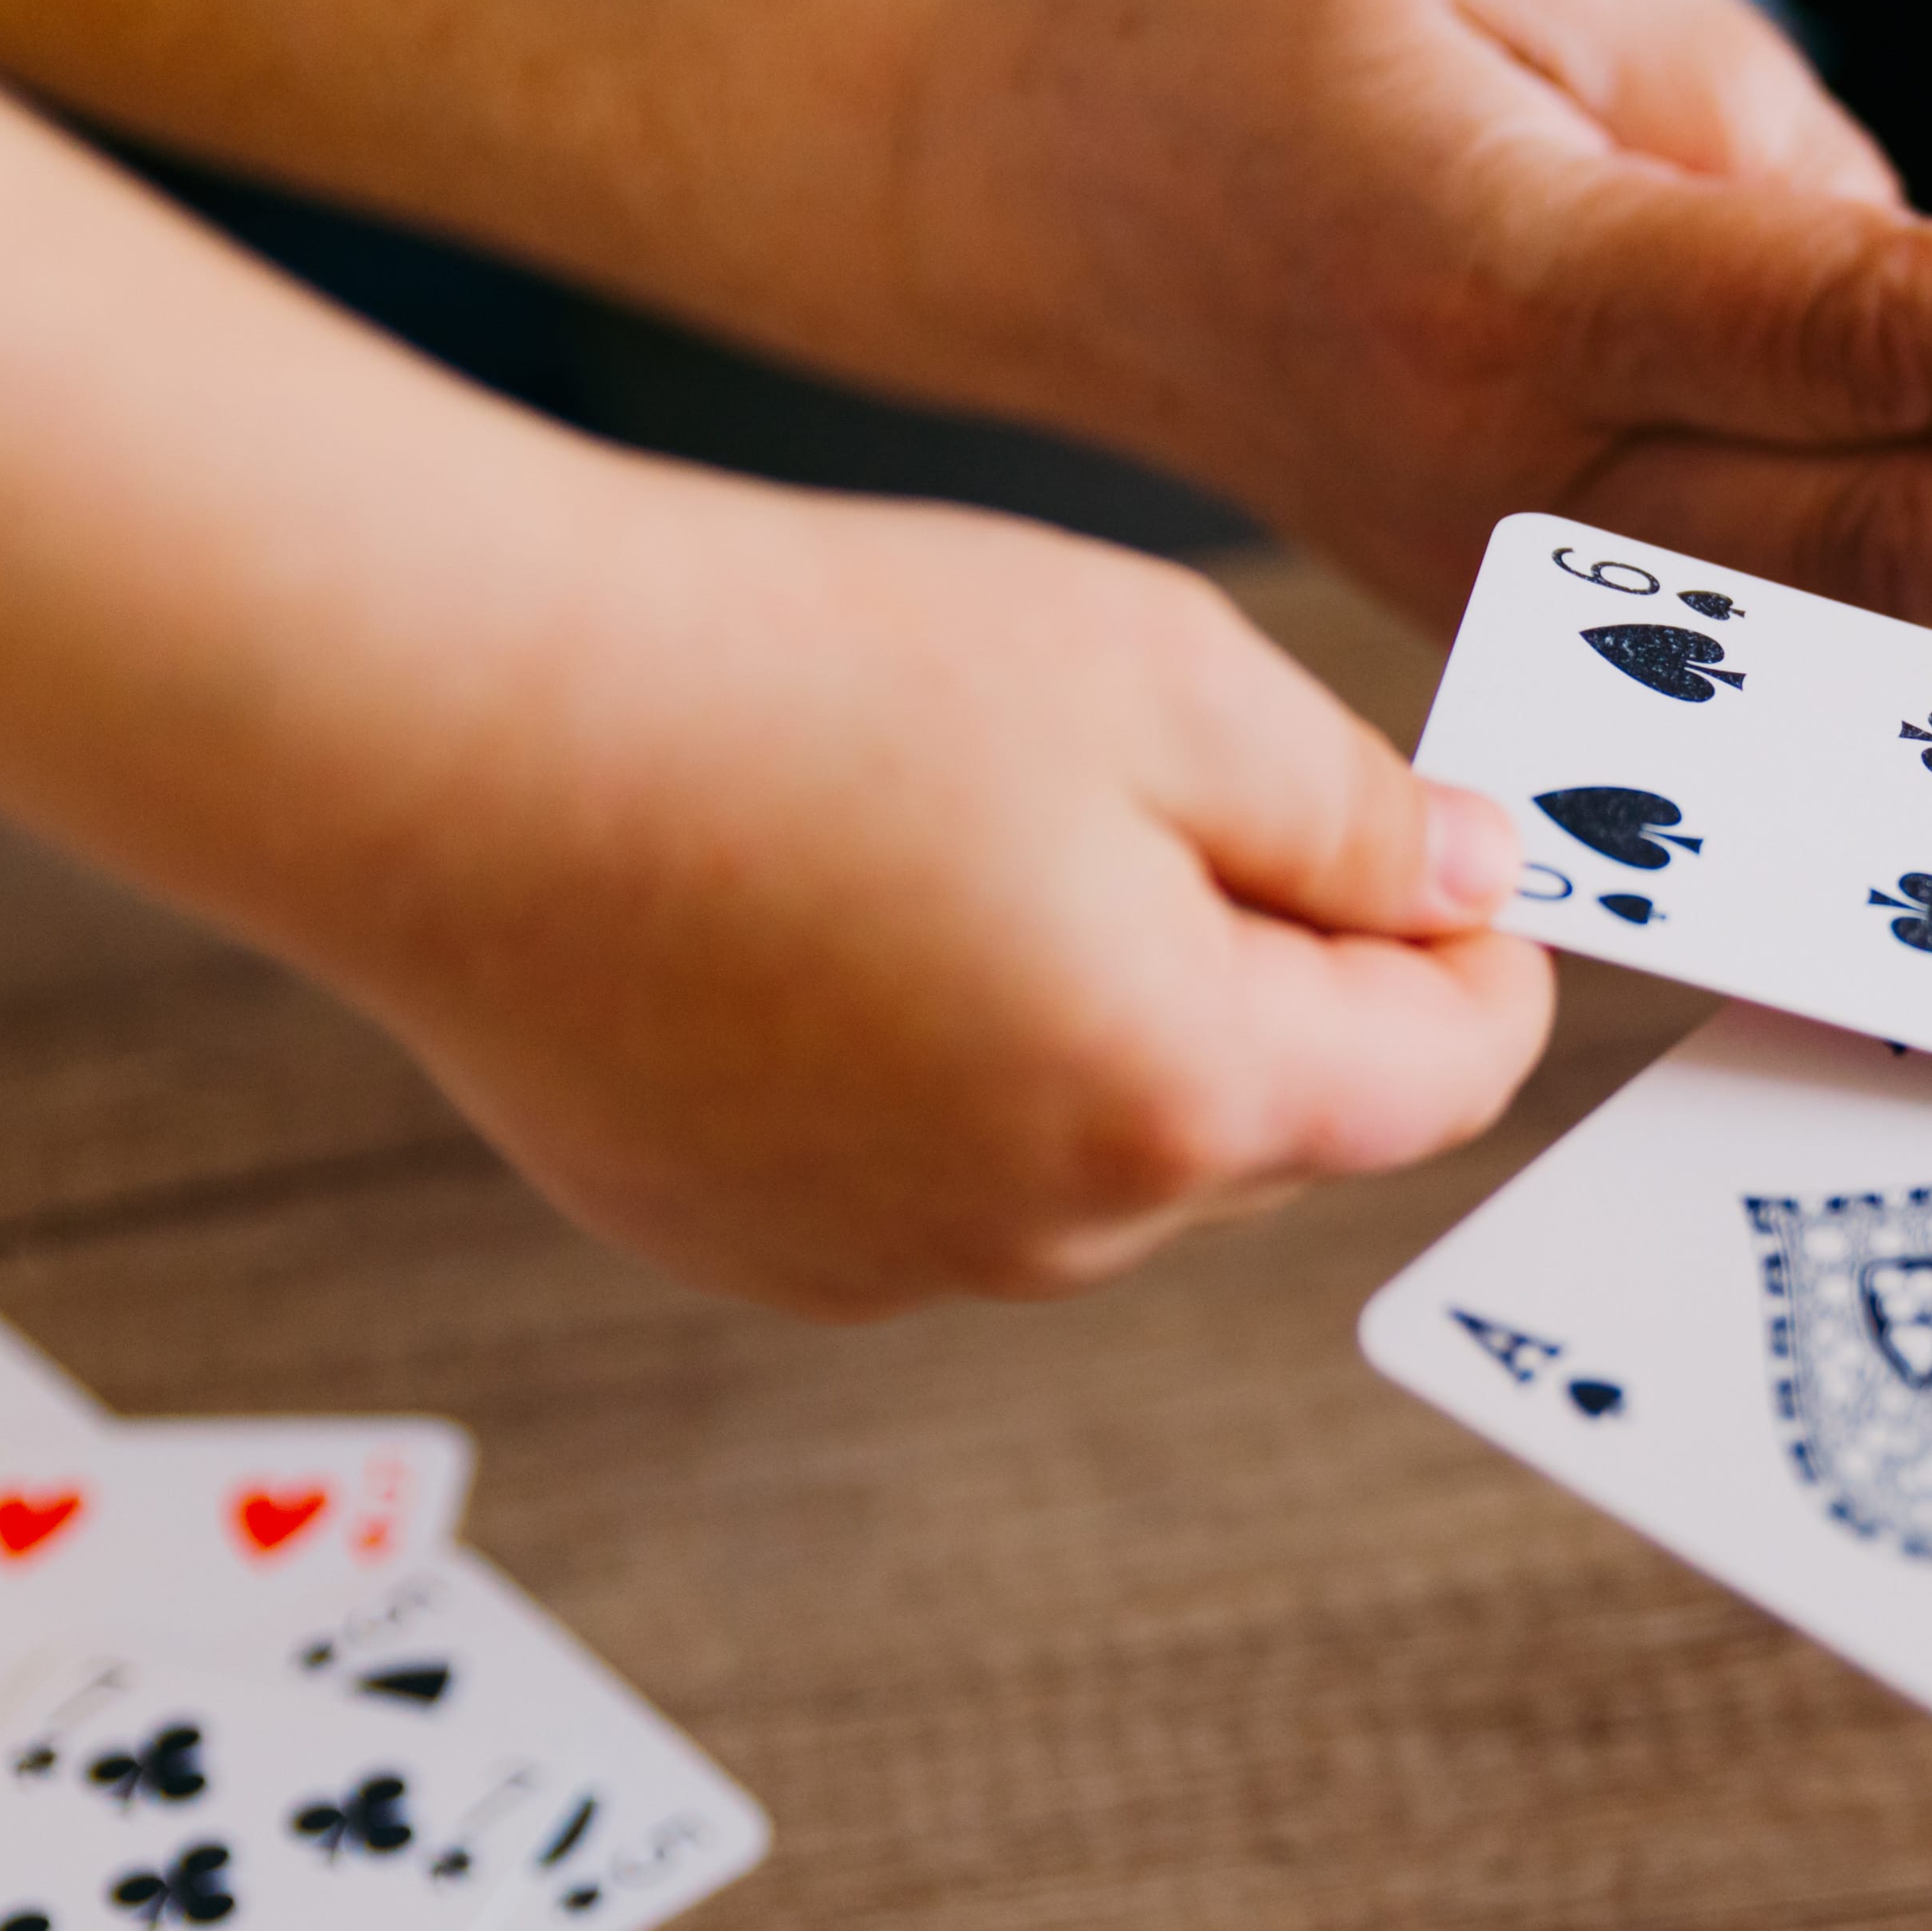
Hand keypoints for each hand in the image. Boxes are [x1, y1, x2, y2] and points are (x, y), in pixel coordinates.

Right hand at [300, 462, 1552, 1317]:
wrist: (449, 729)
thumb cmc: (801, 675)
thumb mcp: (1167, 678)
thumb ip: (1363, 812)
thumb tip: (1476, 886)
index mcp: (1186, 1097)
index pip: (1450, 1076)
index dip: (1482, 952)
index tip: (1449, 846)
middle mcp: (1051, 1229)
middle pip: (1283, 1123)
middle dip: (1290, 979)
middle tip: (1173, 788)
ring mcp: (885, 1256)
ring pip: (1106, 1145)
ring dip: (1114, 1015)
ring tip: (970, 828)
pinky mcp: (746, 1241)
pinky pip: (939, 1166)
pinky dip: (952, 1058)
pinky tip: (844, 909)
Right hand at [893, 0, 1931, 652]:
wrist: (1020, 184)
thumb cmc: (1280, 25)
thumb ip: (1769, 143)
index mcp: (1510, 269)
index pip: (1867, 335)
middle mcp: (1509, 473)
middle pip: (1885, 554)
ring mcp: (1514, 595)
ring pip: (1840, 663)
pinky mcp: (1533, 646)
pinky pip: (1772, 685)